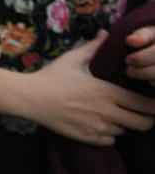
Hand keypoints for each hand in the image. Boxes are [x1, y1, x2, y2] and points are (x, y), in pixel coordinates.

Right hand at [22, 34, 154, 144]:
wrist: (31, 98)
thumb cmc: (52, 76)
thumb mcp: (73, 59)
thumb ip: (94, 47)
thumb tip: (106, 33)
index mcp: (108, 92)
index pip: (144, 105)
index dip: (153, 105)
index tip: (153, 103)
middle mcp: (107, 113)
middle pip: (143, 123)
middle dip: (147, 119)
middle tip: (142, 113)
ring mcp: (98, 128)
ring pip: (124, 131)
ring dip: (123, 124)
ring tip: (114, 115)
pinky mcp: (89, 138)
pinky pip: (110, 140)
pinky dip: (109, 134)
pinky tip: (99, 123)